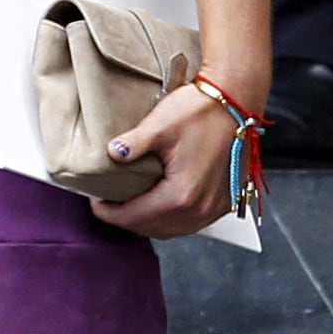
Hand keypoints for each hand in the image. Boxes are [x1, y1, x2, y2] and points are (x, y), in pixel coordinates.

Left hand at [90, 78, 258, 241]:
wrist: (237, 103)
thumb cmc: (202, 111)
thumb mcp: (160, 125)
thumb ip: (132, 144)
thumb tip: (112, 155)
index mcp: (182, 195)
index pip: (134, 217)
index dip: (109, 212)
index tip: (95, 202)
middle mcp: (200, 209)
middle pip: (152, 229)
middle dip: (126, 219)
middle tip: (108, 204)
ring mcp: (215, 208)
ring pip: (171, 230)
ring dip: (148, 222)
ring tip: (130, 205)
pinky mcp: (224, 202)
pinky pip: (191, 223)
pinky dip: (170, 219)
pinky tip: (159, 206)